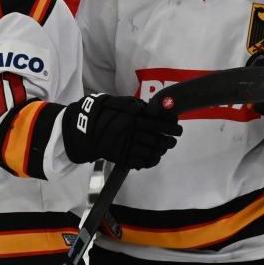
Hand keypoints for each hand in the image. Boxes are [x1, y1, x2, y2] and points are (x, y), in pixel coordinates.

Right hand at [62, 94, 181, 168]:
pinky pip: (140, 161)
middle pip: (156, 139)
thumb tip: (154, 109)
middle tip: (174, 141)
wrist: (85, 128)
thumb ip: (137, 106)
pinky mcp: (121, 157)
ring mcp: (126, 146)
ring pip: (150, 151)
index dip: (170, 127)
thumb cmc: (105, 113)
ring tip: (165, 148)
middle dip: (169, 141)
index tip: (178, 128)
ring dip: (161, 151)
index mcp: (132, 118)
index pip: (157, 124)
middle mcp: (130, 132)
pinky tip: (155, 157)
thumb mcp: (120, 103)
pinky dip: (150, 160)